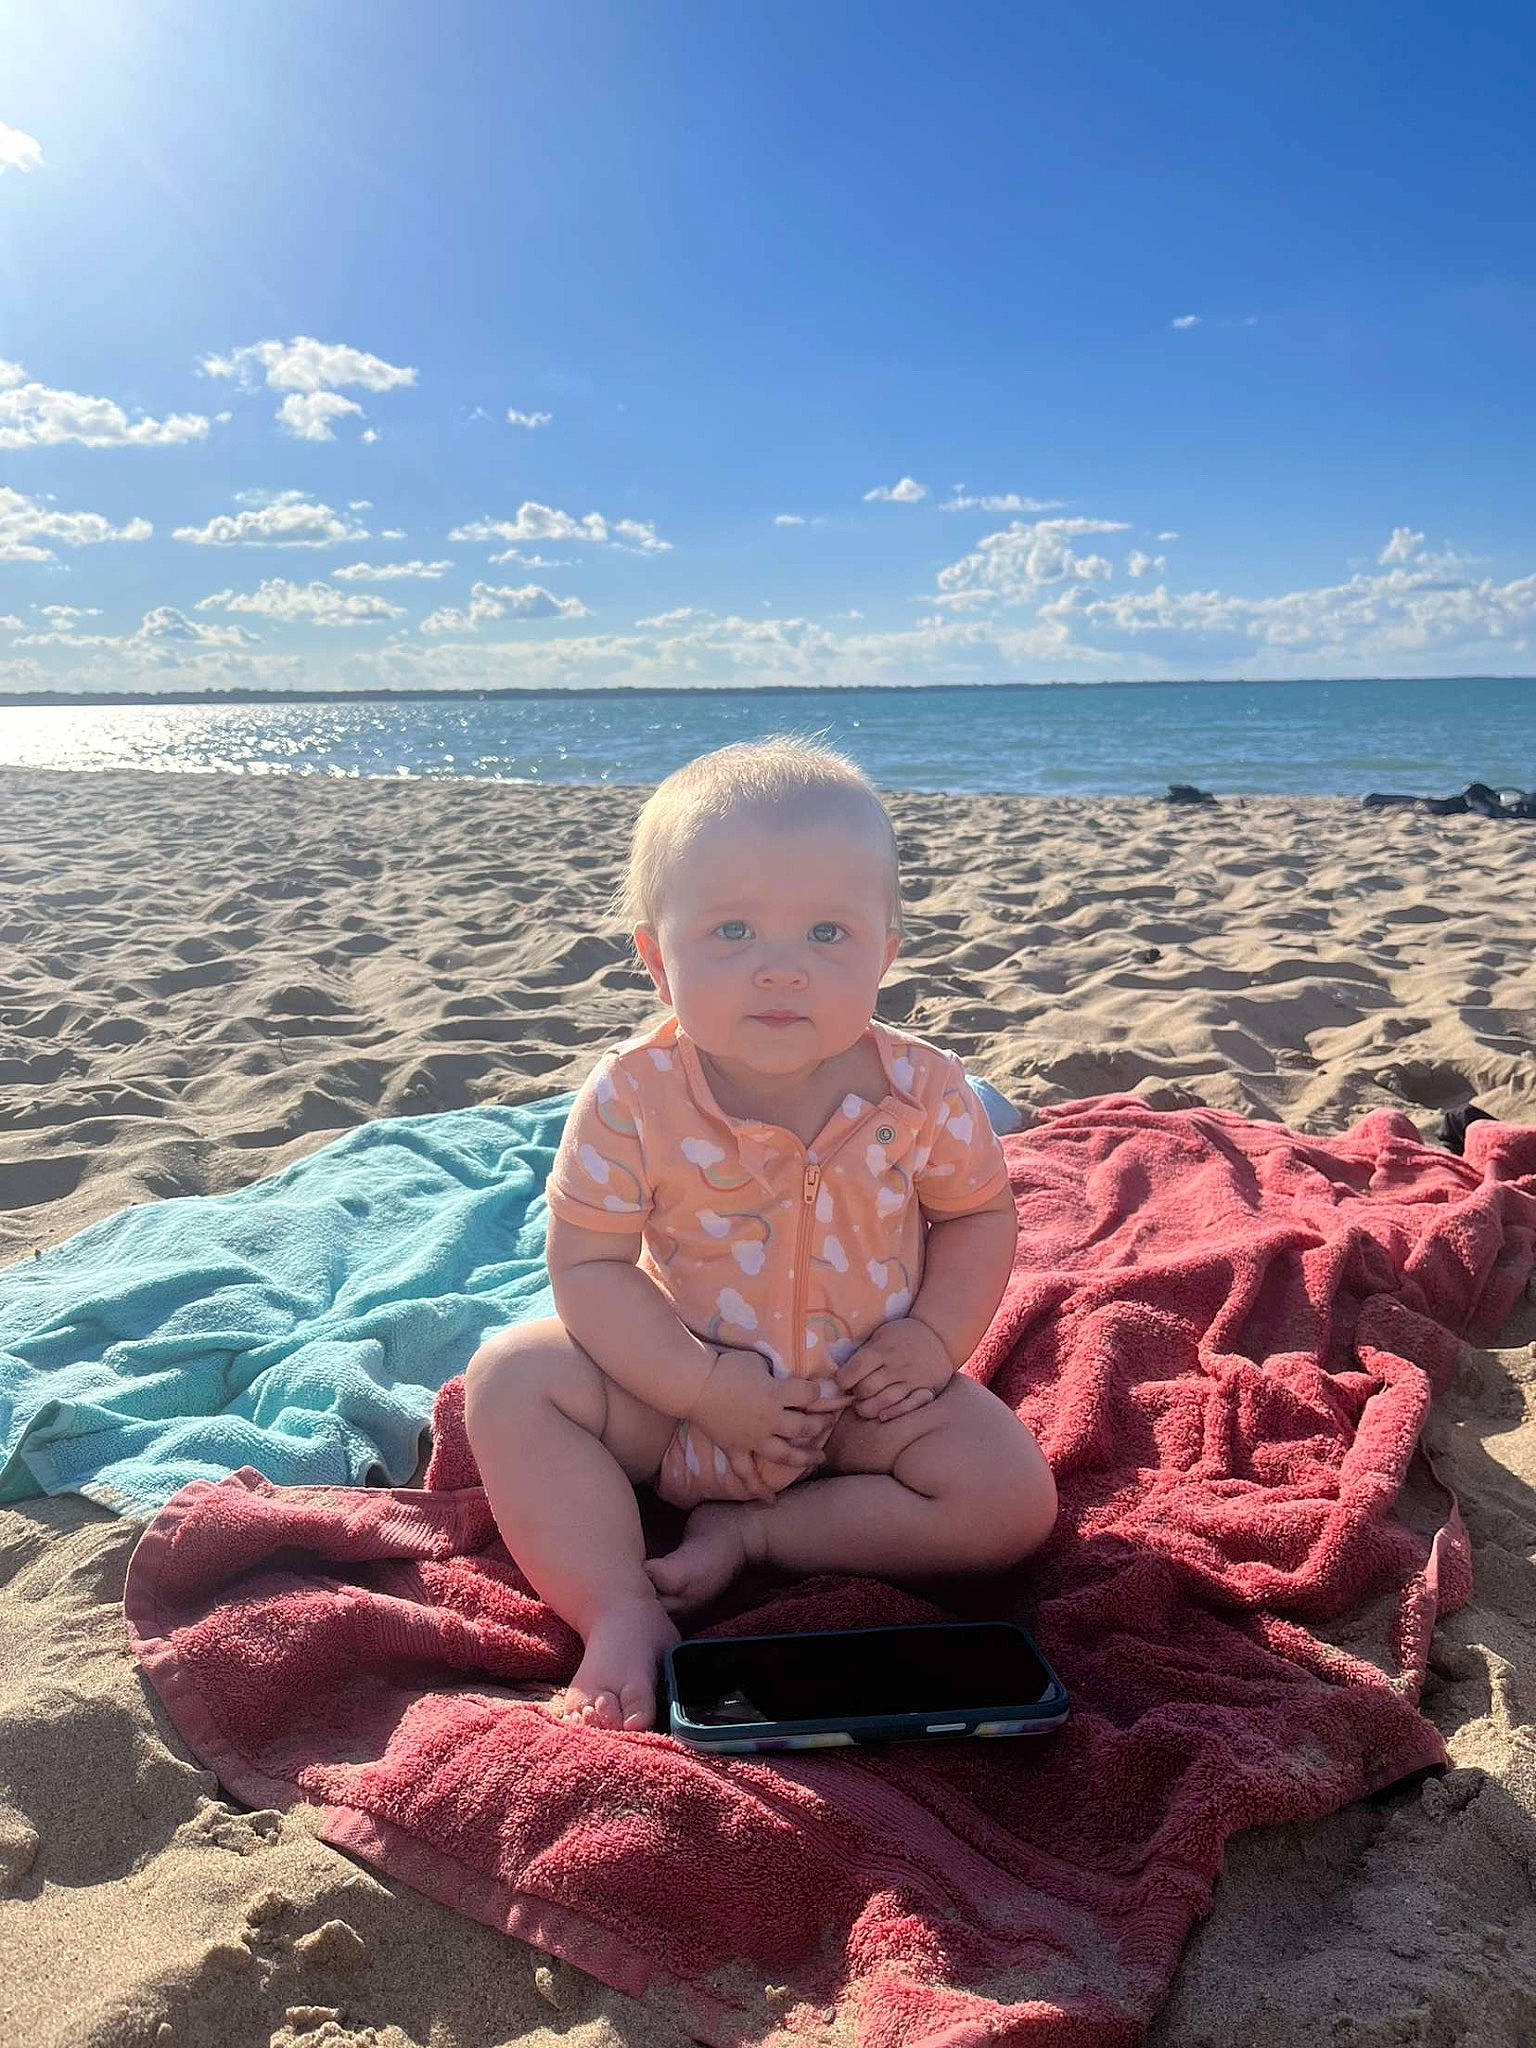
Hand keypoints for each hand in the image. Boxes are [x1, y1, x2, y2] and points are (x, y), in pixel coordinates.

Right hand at [686, 1346, 851, 1479]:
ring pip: (785, 1454)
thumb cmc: (727, 1368)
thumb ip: (775, 1374)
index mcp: (777, 1395)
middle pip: (804, 1426)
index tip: (815, 1390)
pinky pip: (747, 1474)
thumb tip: (783, 1380)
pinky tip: (772, 1500)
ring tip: (819, 1458)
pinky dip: (758, 1488)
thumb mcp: (757, 1361)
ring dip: (805, 1457)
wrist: (696, 1385)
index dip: (816, 1391)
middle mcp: (771, 1420)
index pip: (809, 1394)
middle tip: (828, 1422)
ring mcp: (754, 1439)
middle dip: (820, 1423)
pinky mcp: (736, 1450)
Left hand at [835, 1317, 954, 1422]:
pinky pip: (907, 1407)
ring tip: (863, 1405)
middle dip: (855, 1394)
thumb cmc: (902, 1335)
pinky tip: (882, 1415)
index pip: (856, 1368)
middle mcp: (897, 1366)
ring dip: (868, 1408)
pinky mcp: (924, 1391)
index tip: (841, 1381)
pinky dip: (892, 1414)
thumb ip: (864, 1353)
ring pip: (884, 1402)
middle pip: (867, 1388)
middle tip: (854, 1393)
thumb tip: (839, 1370)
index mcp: (883, 1350)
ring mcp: (911, 1380)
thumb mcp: (881, 1335)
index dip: (843, 1379)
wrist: (938, 1336)